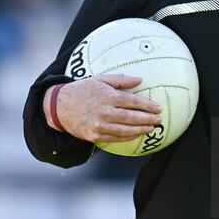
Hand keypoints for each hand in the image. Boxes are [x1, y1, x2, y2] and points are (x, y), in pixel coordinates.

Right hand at [45, 74, 161, 142]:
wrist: (59, 106)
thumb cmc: (83, 90)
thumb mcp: (100, 79)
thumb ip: (121, 80)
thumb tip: (140, 79)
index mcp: (107, 96)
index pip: (133, 102)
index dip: (148, 106)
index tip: (158, 108)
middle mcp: (104, 112)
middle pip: (132, 117)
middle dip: (148, 119)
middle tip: (159, 119)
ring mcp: (99, 125)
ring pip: (125, 130)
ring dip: (141, 130)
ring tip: (151, 128)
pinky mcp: (94, 136)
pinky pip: (115, 138)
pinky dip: (128, 137)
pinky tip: (136, 134)